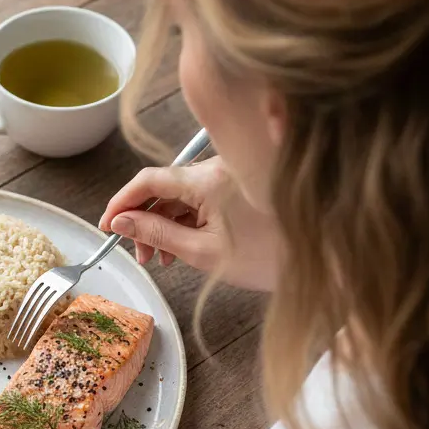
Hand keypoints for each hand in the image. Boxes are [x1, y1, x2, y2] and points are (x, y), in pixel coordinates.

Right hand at [98, 157, 279, 291]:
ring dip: (161, 223)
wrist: (320, 261)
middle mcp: (217, 168)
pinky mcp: (235, 186)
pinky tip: (177, 246)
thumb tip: (121, 222)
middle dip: (142, 219)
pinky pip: (196, 197)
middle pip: (162, 187)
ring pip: (178, 194)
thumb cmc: (268, 258)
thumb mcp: (203, 252)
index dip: (121, 201)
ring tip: (158, 257)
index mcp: (209, 179)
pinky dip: (182, 220)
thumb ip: (157, 233)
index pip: (148, 180)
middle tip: (136, 252)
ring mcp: (228, 175)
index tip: (107, 225)